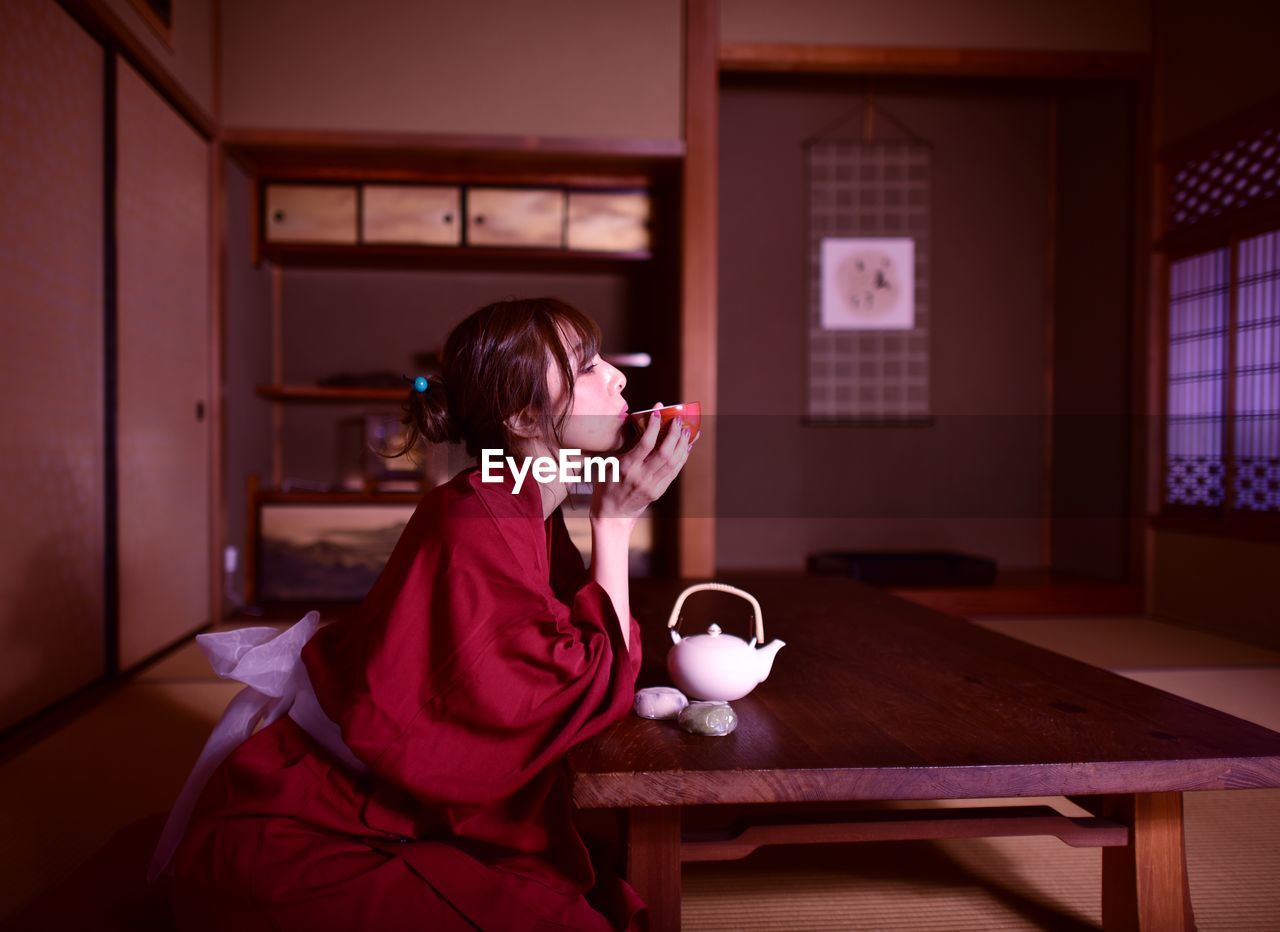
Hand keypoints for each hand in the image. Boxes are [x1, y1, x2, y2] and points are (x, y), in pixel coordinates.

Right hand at [591, 404, 692, 520]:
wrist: (612, 515)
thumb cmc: (606, 485)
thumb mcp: (609, 464)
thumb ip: (627, 447)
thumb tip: (643, 425)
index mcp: (625, 467)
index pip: (645, 444)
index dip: (654, 426)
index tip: (658, 411)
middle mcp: (640, 477)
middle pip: (664, 453)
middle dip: (674, 433)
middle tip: (677, 419)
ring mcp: (651, 486)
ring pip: (673, 462)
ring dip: (682, 444)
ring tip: (686, 430)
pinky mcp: (658, 492)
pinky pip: (674, 472)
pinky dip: (682, 457)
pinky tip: (686, 446)